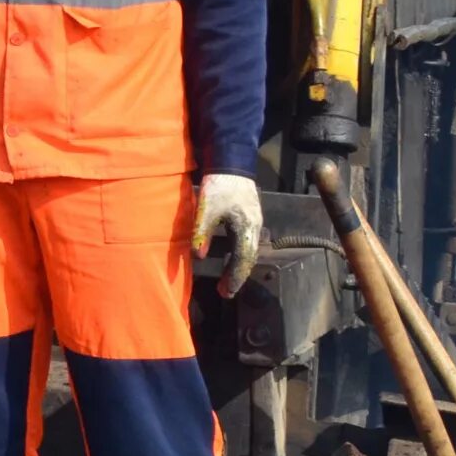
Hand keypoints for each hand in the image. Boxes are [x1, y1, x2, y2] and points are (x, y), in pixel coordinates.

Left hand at [193, 173, 264, 296]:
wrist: (232, 163)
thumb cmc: (218, 186)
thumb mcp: (206, 209)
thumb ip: (201, 233)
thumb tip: (199, 256)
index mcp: (246, 228)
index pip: (243, 259)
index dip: (235, 277)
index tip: (226, 292)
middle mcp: (256, 228)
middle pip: (249, 258)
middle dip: (237, 276)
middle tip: (225, 291)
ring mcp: (255, 222)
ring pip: (250, 250)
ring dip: (239, 266)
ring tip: (226, 280)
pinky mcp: (251, 217)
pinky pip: (248, 242)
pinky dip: (240, 254)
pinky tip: (229, 258)